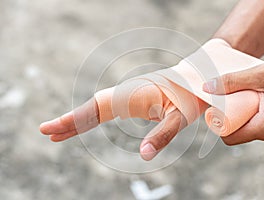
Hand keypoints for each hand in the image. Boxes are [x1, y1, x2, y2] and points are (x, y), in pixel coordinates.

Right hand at [40, 79, 199, 160]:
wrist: (195, 78)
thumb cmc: (189, 96)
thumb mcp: (180, 117)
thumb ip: (163, 135)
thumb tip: (144, 156)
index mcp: (133, 95)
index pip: (97, 108)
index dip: (74, 118)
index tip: (52, 128)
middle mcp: (125, 93)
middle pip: (91, 107)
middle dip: (69, 121)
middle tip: (46, 133)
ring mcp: (126, 96)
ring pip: (96, 108)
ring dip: (77, 120)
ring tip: (58, 134)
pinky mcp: (130, 100)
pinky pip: (105, 110)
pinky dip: (91, 119)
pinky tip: (84, 126)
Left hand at [203, 56, 263, 144]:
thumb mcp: (262, 74)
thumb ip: (233, 81)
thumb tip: (206, 87)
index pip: (230, 137)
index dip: (218, 125)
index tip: (215, 107)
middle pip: (239, 132)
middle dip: (229, 117)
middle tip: (227, 97)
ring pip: (250, 127)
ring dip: (241, 113)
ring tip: (241, 95)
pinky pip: (261, 123)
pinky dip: (252, 113)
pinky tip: (253, 98)